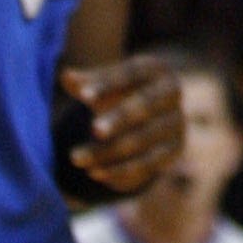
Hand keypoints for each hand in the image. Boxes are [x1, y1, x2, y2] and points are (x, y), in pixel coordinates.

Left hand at [60, 55, 183, 196]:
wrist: (156, 115)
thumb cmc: (124, 93)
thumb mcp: (108, 84)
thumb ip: (87, 82)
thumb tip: (66, 77)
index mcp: (157, 69)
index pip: (132, 73)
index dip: (107, 84)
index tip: (82, 96)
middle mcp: (172, 94)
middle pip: (145, 105)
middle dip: (119, 118)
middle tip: (94, 129)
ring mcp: (176, 124)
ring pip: (141, 140)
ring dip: (108, 151)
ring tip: (76, 158)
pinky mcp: (174, 152)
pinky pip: (147, 165)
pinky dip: (120, 171)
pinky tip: (94, 172)